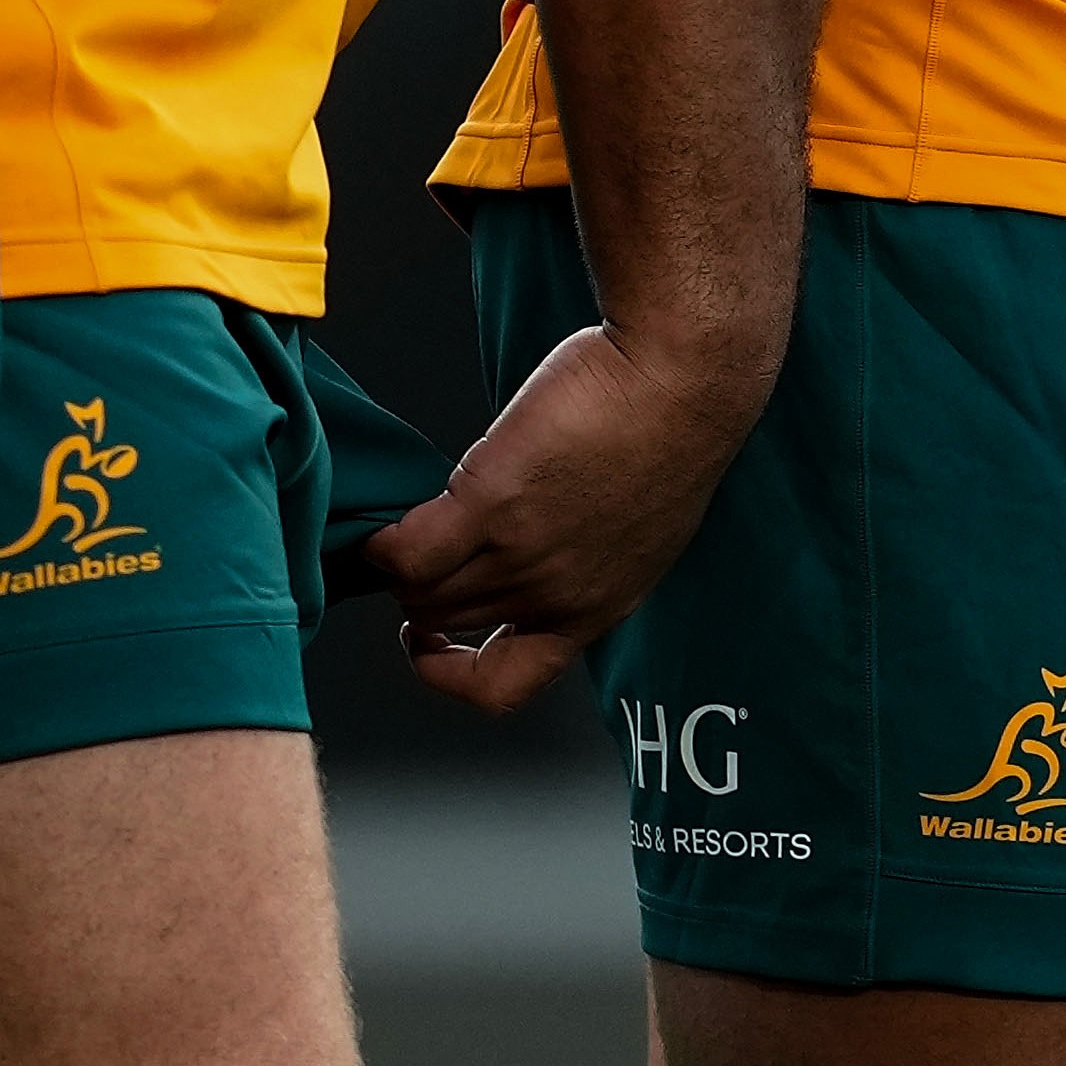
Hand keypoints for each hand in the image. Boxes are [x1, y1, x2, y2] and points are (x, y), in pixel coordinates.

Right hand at [372, 320, 769, 716]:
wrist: (682, 379)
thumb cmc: (672, 431)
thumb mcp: (640, 528)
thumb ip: (586, 555)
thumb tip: (540, 546)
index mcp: (597, 608)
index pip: (507, 685)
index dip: (452, 675)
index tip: (433, 644)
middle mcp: (555, 595)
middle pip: (451, 623)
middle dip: (420, 600)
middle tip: (415, 557)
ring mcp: (521, 553)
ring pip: (422, 592)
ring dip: (398, 569)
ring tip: (397, 534)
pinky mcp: (490, 500)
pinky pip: (407, 550)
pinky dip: (382, 545)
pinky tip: (384, 524)